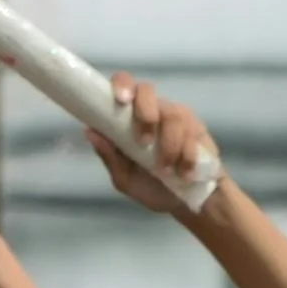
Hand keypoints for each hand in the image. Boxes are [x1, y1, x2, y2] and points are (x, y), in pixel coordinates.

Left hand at [89, 76, 221, 218]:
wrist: (187, 202)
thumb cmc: (151, 186)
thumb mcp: (125, 179)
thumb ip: (110, 157)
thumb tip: (90, 132)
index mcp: (129, 118)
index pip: (123, 85)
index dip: (121, 85)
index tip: (120, 99)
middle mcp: (152, 110)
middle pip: (147, 90)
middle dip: (145, 114)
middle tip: (144, 142)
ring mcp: (176, 116)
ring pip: (172, 116)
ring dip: (168, 146)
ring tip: (166, 170)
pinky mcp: (197, 127)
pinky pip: (191, 132)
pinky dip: (186, 155)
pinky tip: (184, 172)